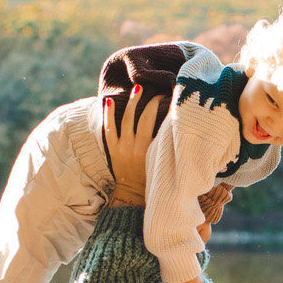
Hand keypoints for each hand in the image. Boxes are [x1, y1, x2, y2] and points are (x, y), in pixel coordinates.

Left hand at [103, 87, 161, 206]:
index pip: (159, 122)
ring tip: (138, 88)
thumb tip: (174, 124)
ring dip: (133, 101)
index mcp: (152, 150)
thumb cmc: (153, 177)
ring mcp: (123, 147)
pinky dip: (108, 114)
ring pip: (127, 118)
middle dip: (151, 101)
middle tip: (156, 91)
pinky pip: (108, 129)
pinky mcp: (113, 149)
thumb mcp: (162, 161)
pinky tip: (108, 100)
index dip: (163, 107)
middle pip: (145, 117)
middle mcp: (137, 146)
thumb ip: (166, 145)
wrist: (132, 194)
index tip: (167, 97)